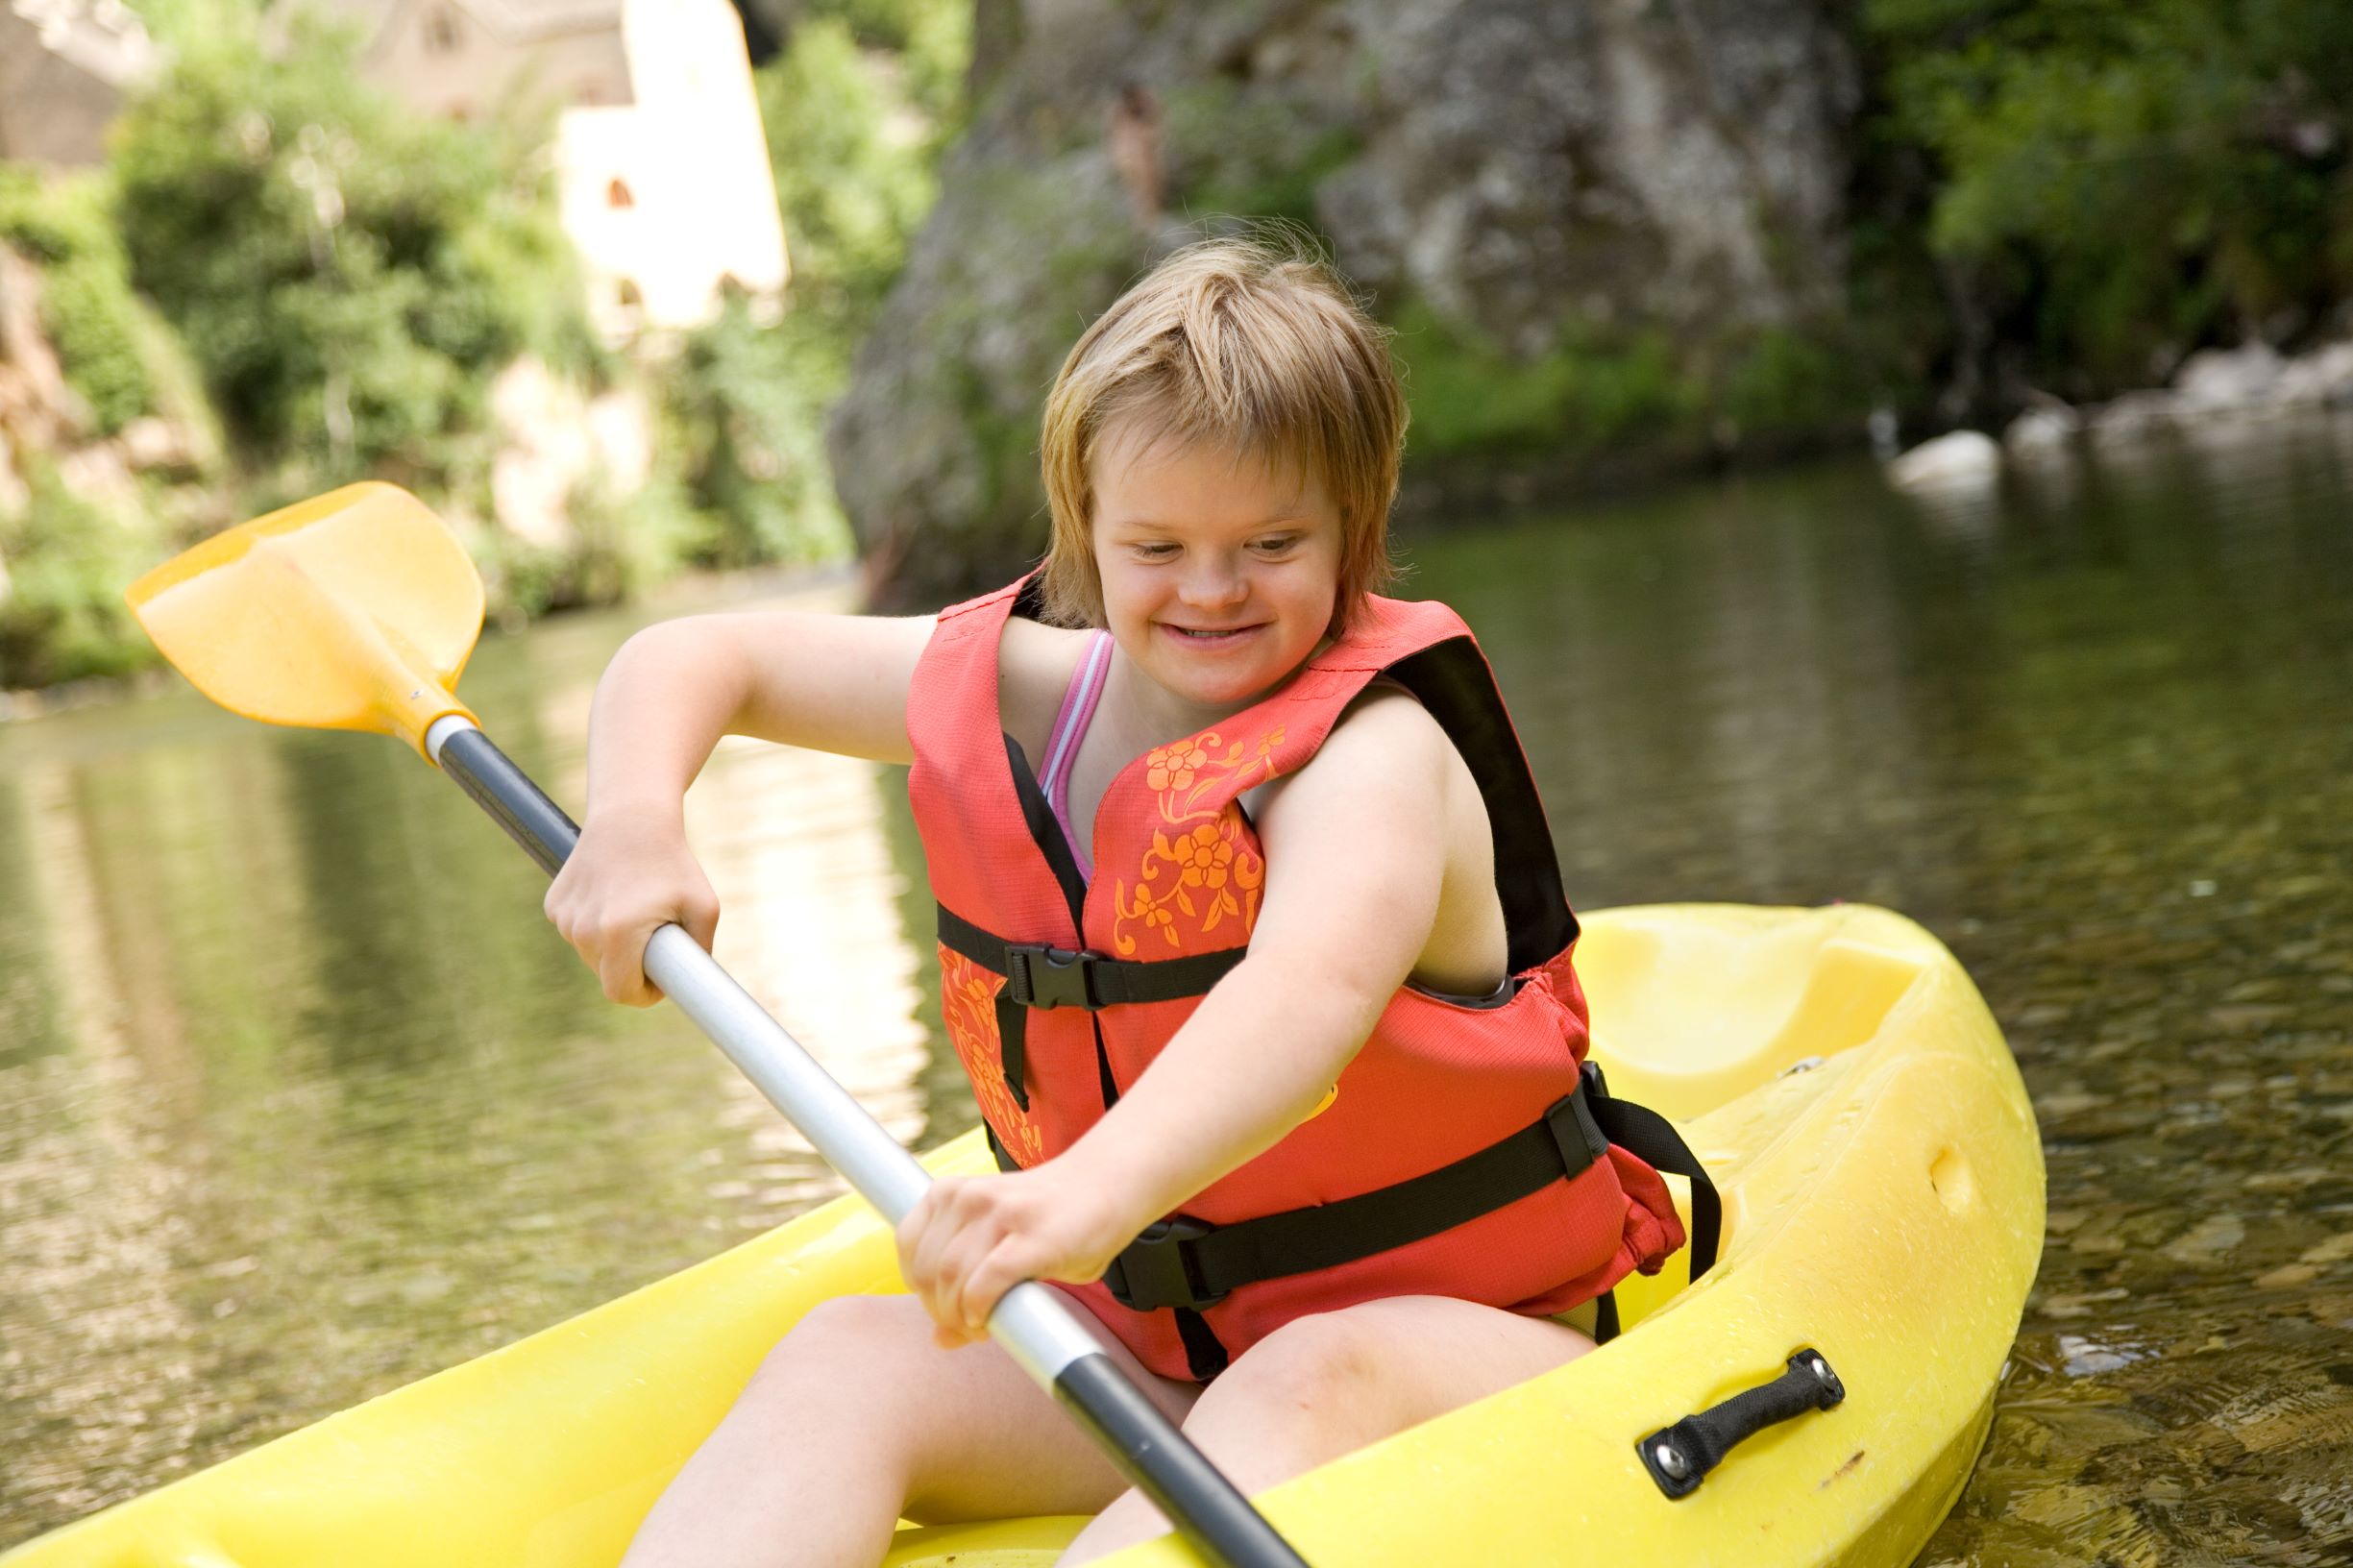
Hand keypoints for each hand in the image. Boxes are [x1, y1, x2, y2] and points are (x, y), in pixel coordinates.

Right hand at [543, 804, 718, 1005]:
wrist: (632, 816)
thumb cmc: (673, 862)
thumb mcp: (704, 907)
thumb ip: (701, 954)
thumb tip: (696, 988)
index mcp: (618, 934)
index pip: (621, 993)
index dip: (644, 994)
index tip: (659, 982)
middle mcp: (583, 929)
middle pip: (607, 975)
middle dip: (631, 967)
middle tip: (655, 939)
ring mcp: (564, 917)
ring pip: (591, 954)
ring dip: (613, 944)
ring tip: (635, 908)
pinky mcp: (554, 904)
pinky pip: (578, 931)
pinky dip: (595, 924)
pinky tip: (612, 895)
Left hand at [896, 1163, 1140, 1348]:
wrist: (1110, 1184)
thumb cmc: (1054, 1217)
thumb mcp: (999, 1240)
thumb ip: (964, 1280)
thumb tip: (940, 1339)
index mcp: (952, 1191)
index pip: (907, 1247)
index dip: (918, 1288)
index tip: (942, 1307)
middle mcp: (970, 1197)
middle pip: (927, 1270)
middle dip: (940, 1310)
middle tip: (965, 1327)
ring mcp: (1001, 1214)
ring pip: (952, 1279)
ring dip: (959, 1316)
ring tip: (979, 1328)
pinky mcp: (1033, 1238)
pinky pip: (986, 1283)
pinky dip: (980, 1309)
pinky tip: (990, 1319)